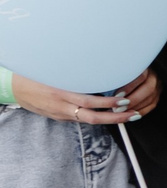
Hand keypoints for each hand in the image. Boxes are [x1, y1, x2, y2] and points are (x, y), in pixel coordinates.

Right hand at [9, 70, 155, 124]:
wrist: (13, 87)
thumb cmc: (35, 74)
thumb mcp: (54, 71)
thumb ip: (74, 73)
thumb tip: (98, 67)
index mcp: (61, 92)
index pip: (88, 101)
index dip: (108, 102)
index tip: (124, 98)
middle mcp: (61, 106)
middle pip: (92, 115)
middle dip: (115, 116)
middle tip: (132, 112)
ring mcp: (60, 114)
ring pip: (88, 120)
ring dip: (110, 119)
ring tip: (127, 116)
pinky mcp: (59, 117)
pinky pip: (81, 119)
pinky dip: (97, 117)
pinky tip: (110, 114)